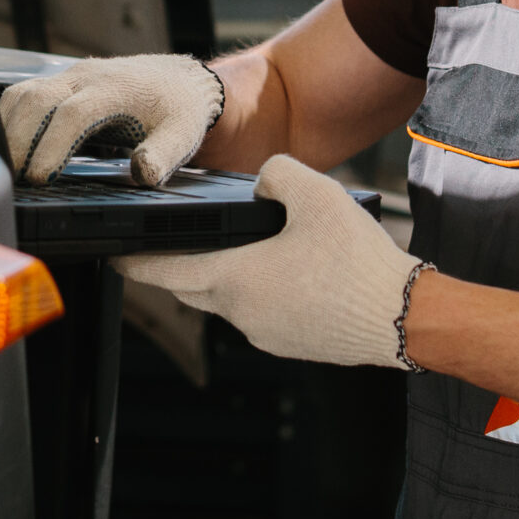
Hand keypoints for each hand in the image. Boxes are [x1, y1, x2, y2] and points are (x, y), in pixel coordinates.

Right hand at [0, 53, 224, 185]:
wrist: (177, 80)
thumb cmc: (177, 108)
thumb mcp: (182, 134)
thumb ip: (164, 155)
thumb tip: (142, 173)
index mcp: (115, 88)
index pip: (73, 113)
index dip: (52, 145)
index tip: (40, 177)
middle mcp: (86, 77)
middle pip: (37, 100)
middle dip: (20, 140)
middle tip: (14, 179)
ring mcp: (69, 77)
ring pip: (23, 93)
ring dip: (8, 129)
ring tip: (5, 167)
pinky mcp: (59, 83)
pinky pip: (22, 94)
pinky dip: (7, 118)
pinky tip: (5, 146)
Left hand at [116, 155, 424, 367]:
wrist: (404, 317)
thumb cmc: (357, 261)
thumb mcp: (314, 193)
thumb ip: (275, 174)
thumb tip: (262, 183)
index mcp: (234, 279)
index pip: (163, 271)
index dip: (134, 260)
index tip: (114, 254)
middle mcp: (242, 314)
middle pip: (190, 288)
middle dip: (174, 267)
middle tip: (168, 244)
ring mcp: (266, 335)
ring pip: (225, 302)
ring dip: (219, 277)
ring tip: (233, 247)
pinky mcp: (292, 344)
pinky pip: (258, 314)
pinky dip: (254, 292)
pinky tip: (280, 270)